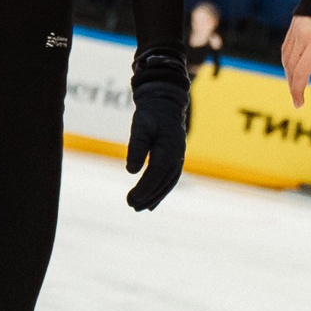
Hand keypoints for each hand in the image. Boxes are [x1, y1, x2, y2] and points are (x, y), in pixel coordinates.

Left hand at [123, 54, 188, 210]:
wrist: (164, 102)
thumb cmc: (150, 114)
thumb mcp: (140, 127)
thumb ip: (137, 148)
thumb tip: (131, 171)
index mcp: (169, 146)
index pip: (157, 172)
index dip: (145, 187)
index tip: (132, 198)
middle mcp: (177, 154)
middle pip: (164, 180)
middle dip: (149, 195)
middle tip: (132, 205)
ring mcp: (178, 157)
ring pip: (168, 182)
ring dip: (155, 196)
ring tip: (140, 208)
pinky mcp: (174, 159)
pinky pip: (169, 179)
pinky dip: (161, 192)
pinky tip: (151, 203)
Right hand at [281, 15, 310, 107]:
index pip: (302, 71)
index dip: (298, 90)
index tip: (299, 104)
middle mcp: (302, 36)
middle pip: (291, 68)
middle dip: (293, 86)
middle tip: (297, 101)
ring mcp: (295, 30)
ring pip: (286, 59)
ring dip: (289, 76)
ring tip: (296, 88)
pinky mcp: (293, 26)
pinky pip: (285, 49)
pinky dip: (287, 63)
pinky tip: (292, 71)